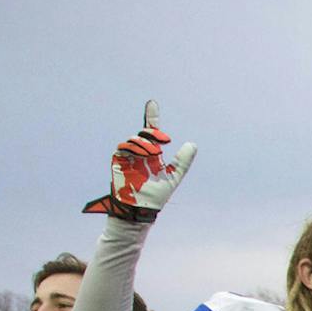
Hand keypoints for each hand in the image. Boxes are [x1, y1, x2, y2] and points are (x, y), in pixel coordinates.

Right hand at [82, 100, 195, 221]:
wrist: (141, 207)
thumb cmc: (157, 195)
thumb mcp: (174, 176)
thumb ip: (182, 161)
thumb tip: (193, 144)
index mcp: (152, 153)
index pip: (152, 132)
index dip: (152, 117)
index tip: (152, 103)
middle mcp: (140, 152)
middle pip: (144, 133)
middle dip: (153, 133)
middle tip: (164, 141)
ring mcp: (128, 155)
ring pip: (134, 139)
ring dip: (145, 143)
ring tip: (155, 153)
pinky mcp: (118, 160)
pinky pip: (123, 147)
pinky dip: (133, 148)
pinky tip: (143, 154)